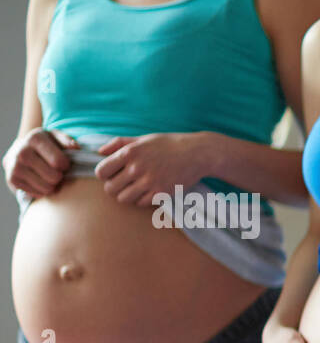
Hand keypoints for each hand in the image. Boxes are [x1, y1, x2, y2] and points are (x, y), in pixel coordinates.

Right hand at [3, 128, 76, 197]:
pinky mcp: (12, 179)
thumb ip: (67, 140)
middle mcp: (23, 152)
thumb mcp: (55, 138)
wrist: (19, 150)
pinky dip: (42, 191)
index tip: (63, 163)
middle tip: (55, 171)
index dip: (66, 165)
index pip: (59, 161)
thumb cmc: (44, 146)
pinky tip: (38, 181)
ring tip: (48, 177)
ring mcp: (15, 166)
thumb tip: (75, 147)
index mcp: (35, 139)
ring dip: (52, 185)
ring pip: (47, 188)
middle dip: (59, 176)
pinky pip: (37, 194)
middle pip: (54, 177)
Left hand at [94, 132, 213, 206]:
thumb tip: (99, 152)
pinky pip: (141, 203)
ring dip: (127, 195)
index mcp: (129, 152)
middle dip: (114, 187)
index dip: (104, 174)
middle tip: (123, 183)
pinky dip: (142, 199)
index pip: (101, 171)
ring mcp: (149, 182)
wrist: (197, 153)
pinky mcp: (161, 193)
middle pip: (110, 188)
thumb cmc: (169, 144)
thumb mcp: (143, 139)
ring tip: (135, 188)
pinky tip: (149, 191)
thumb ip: (119, 143)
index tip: (113, 173)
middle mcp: (137, 168)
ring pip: (123, 199)